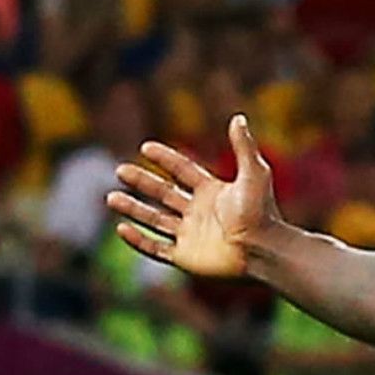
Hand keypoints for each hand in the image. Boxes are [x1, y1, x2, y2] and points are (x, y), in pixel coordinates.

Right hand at [107, 114, 281, 277]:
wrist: (263, 250)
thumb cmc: (262, 213)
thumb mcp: (254, 174)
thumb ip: (243, 147)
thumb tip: (238, 117)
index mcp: (213, 192)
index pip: (184, 171)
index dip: (166, 159)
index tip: (145, 147)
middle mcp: (200, 212)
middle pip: (164, 193)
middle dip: (142, 182)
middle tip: (120, 170)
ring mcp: (191, 235)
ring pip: (155, 220)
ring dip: (133, 208)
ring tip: (110, 198)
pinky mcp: (185, 257)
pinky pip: (156, 248)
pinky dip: (138, 240)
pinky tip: (121, 228)